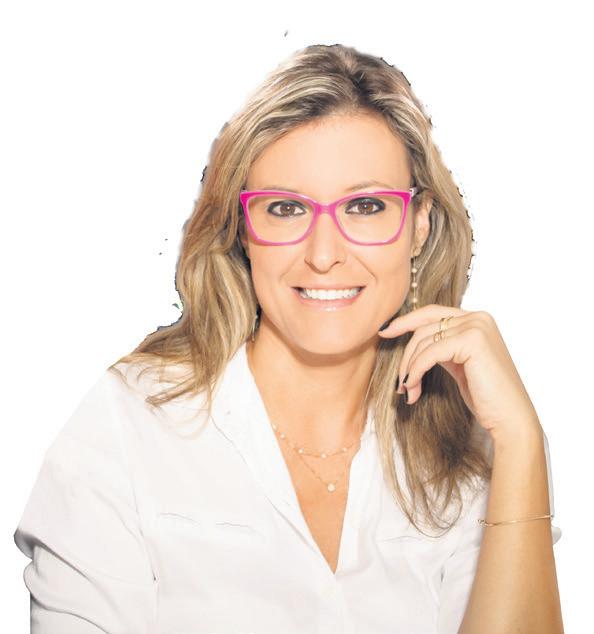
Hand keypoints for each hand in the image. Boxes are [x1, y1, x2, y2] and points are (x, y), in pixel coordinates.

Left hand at [378, 304, 542, 440]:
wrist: (509, 419)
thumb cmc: (485, 396)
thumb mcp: (458, 364)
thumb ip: (442, 347)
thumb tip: (413, 341)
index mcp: (477, 319)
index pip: (432, 313)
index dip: (406, 321)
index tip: (384, 331)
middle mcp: (478, 317)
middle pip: (424, 327)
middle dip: (407, 355)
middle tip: (400, 381)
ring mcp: (476, 327)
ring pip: (424, 341)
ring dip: (410, 368)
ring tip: (408, 391)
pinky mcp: (472, 341)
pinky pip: (429, 354)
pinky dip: (416, 371)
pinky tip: (413, 389)